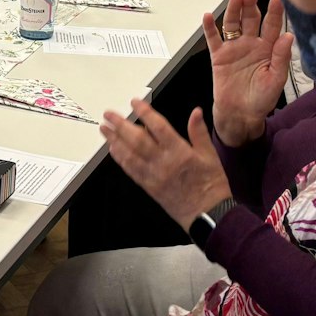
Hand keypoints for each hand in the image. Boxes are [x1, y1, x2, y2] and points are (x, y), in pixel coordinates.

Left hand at [100, 101, 235, 227]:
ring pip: (130, 155)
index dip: (145, 113)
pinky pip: (131, 171)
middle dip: (121, 125)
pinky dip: (120, 159)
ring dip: (115, 141)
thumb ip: (199, 132)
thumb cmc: (211, 184)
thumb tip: (196, 112)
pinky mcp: (149, 187)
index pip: (158, 127)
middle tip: (109, 114)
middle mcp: (163, 162)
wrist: (207, 213)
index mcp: (180, 152)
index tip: (135, 102)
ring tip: (104, 129)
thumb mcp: (210, 155)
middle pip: (137, 140)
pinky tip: (113, 150)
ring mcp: (154, 175)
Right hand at [202, 0, 291, 146]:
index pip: (272, 26)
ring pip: (233, 24)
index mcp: (268, 49)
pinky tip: (209, 16)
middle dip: (251, 6)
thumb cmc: (261, 99)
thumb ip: (281, 58)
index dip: (274, 12)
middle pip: (251, 19)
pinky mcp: (219, 56)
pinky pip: (213, 39)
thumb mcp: (276, 79)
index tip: (277, 0)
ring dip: (233, 11)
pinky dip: (210, 28)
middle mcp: (251, 44)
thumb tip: (288, 37)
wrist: (241, 115)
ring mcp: (234, 48)